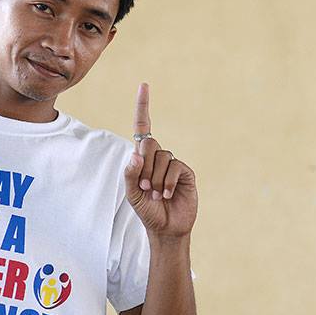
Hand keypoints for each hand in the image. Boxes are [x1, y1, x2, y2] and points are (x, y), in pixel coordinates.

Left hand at [124, 82, 197, 237]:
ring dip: (154, 179)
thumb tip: (136, 154)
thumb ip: (129, 174)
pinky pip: (175, 167)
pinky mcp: (185, 173)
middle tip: (144, 188)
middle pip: (149, 144)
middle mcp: (158, 157)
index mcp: (142, 158)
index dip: (143, 107)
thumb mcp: (131, 194)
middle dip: (144, 166)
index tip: (144, 86)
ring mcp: (173, 164)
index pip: (143, 128)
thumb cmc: (147, 211)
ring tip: (155, 195)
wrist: (166, 228)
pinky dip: (167, 182)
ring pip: (162, 157)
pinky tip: (166, 195)